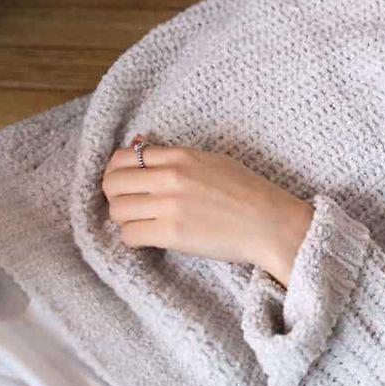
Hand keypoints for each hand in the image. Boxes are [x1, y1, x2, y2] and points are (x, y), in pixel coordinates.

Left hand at [102, 138, 313, 286]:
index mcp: (181, 156)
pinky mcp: (171, 233)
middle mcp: (171, 177)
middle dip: (116, 197)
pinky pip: (129, 235)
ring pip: (117, 211)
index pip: (124, 158)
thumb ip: (176, 157)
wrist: (271, 222)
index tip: (125, 185)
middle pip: (112, 184)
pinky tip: (152, 238)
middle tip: (131, 206)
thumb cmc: (248, 192)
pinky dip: (135, 239)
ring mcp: (170, 205)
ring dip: (125, 219)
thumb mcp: (213, 162)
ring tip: (144, 223)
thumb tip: (140, 147)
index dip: (117, 172)